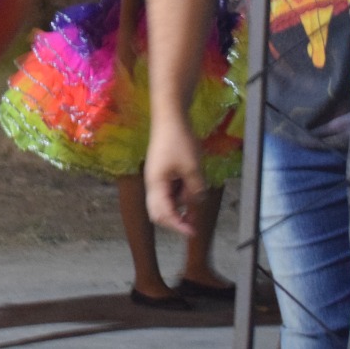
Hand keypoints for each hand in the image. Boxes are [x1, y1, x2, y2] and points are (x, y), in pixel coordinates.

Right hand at [144, 117, 207, 235]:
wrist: (170, 117)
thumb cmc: (180, 142)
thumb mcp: (193, 168)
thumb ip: (195, 190)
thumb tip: (197, 204)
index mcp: (156, 185)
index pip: (163, 214)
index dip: (178, 226)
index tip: (193, 233)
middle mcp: (152, 184)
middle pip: (158, 212)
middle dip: (175, 220)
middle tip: (193, 223)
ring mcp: (156, 177)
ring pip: (165, 201)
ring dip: (180, 204)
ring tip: (196, 196)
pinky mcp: (161, 171)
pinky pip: (169, 190)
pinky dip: (180, 194)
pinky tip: (191, 187)